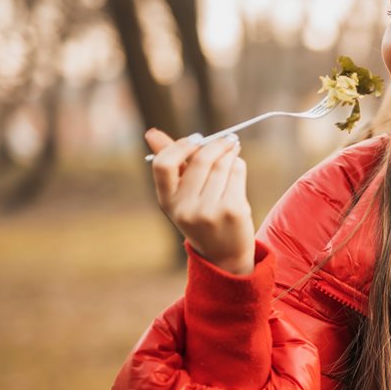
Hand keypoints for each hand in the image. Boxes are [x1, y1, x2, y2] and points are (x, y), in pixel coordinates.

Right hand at [144, 128, 254, 274]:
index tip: (196, 139)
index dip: (180, 146)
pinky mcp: (233, 211)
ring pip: (222, 165)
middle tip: (227, 139)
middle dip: (216, 144)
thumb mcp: (180, 196)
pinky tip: (237, 165)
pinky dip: (238, 165)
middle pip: (200, 160)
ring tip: (233, 150)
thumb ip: (170, 164)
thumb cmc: (200, 217)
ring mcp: (210, 211)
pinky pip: (237, 174)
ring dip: (230, 153)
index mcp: (167, 202)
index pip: (163, 165)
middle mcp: (186, 208)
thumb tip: (151, 133)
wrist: (223, 256)